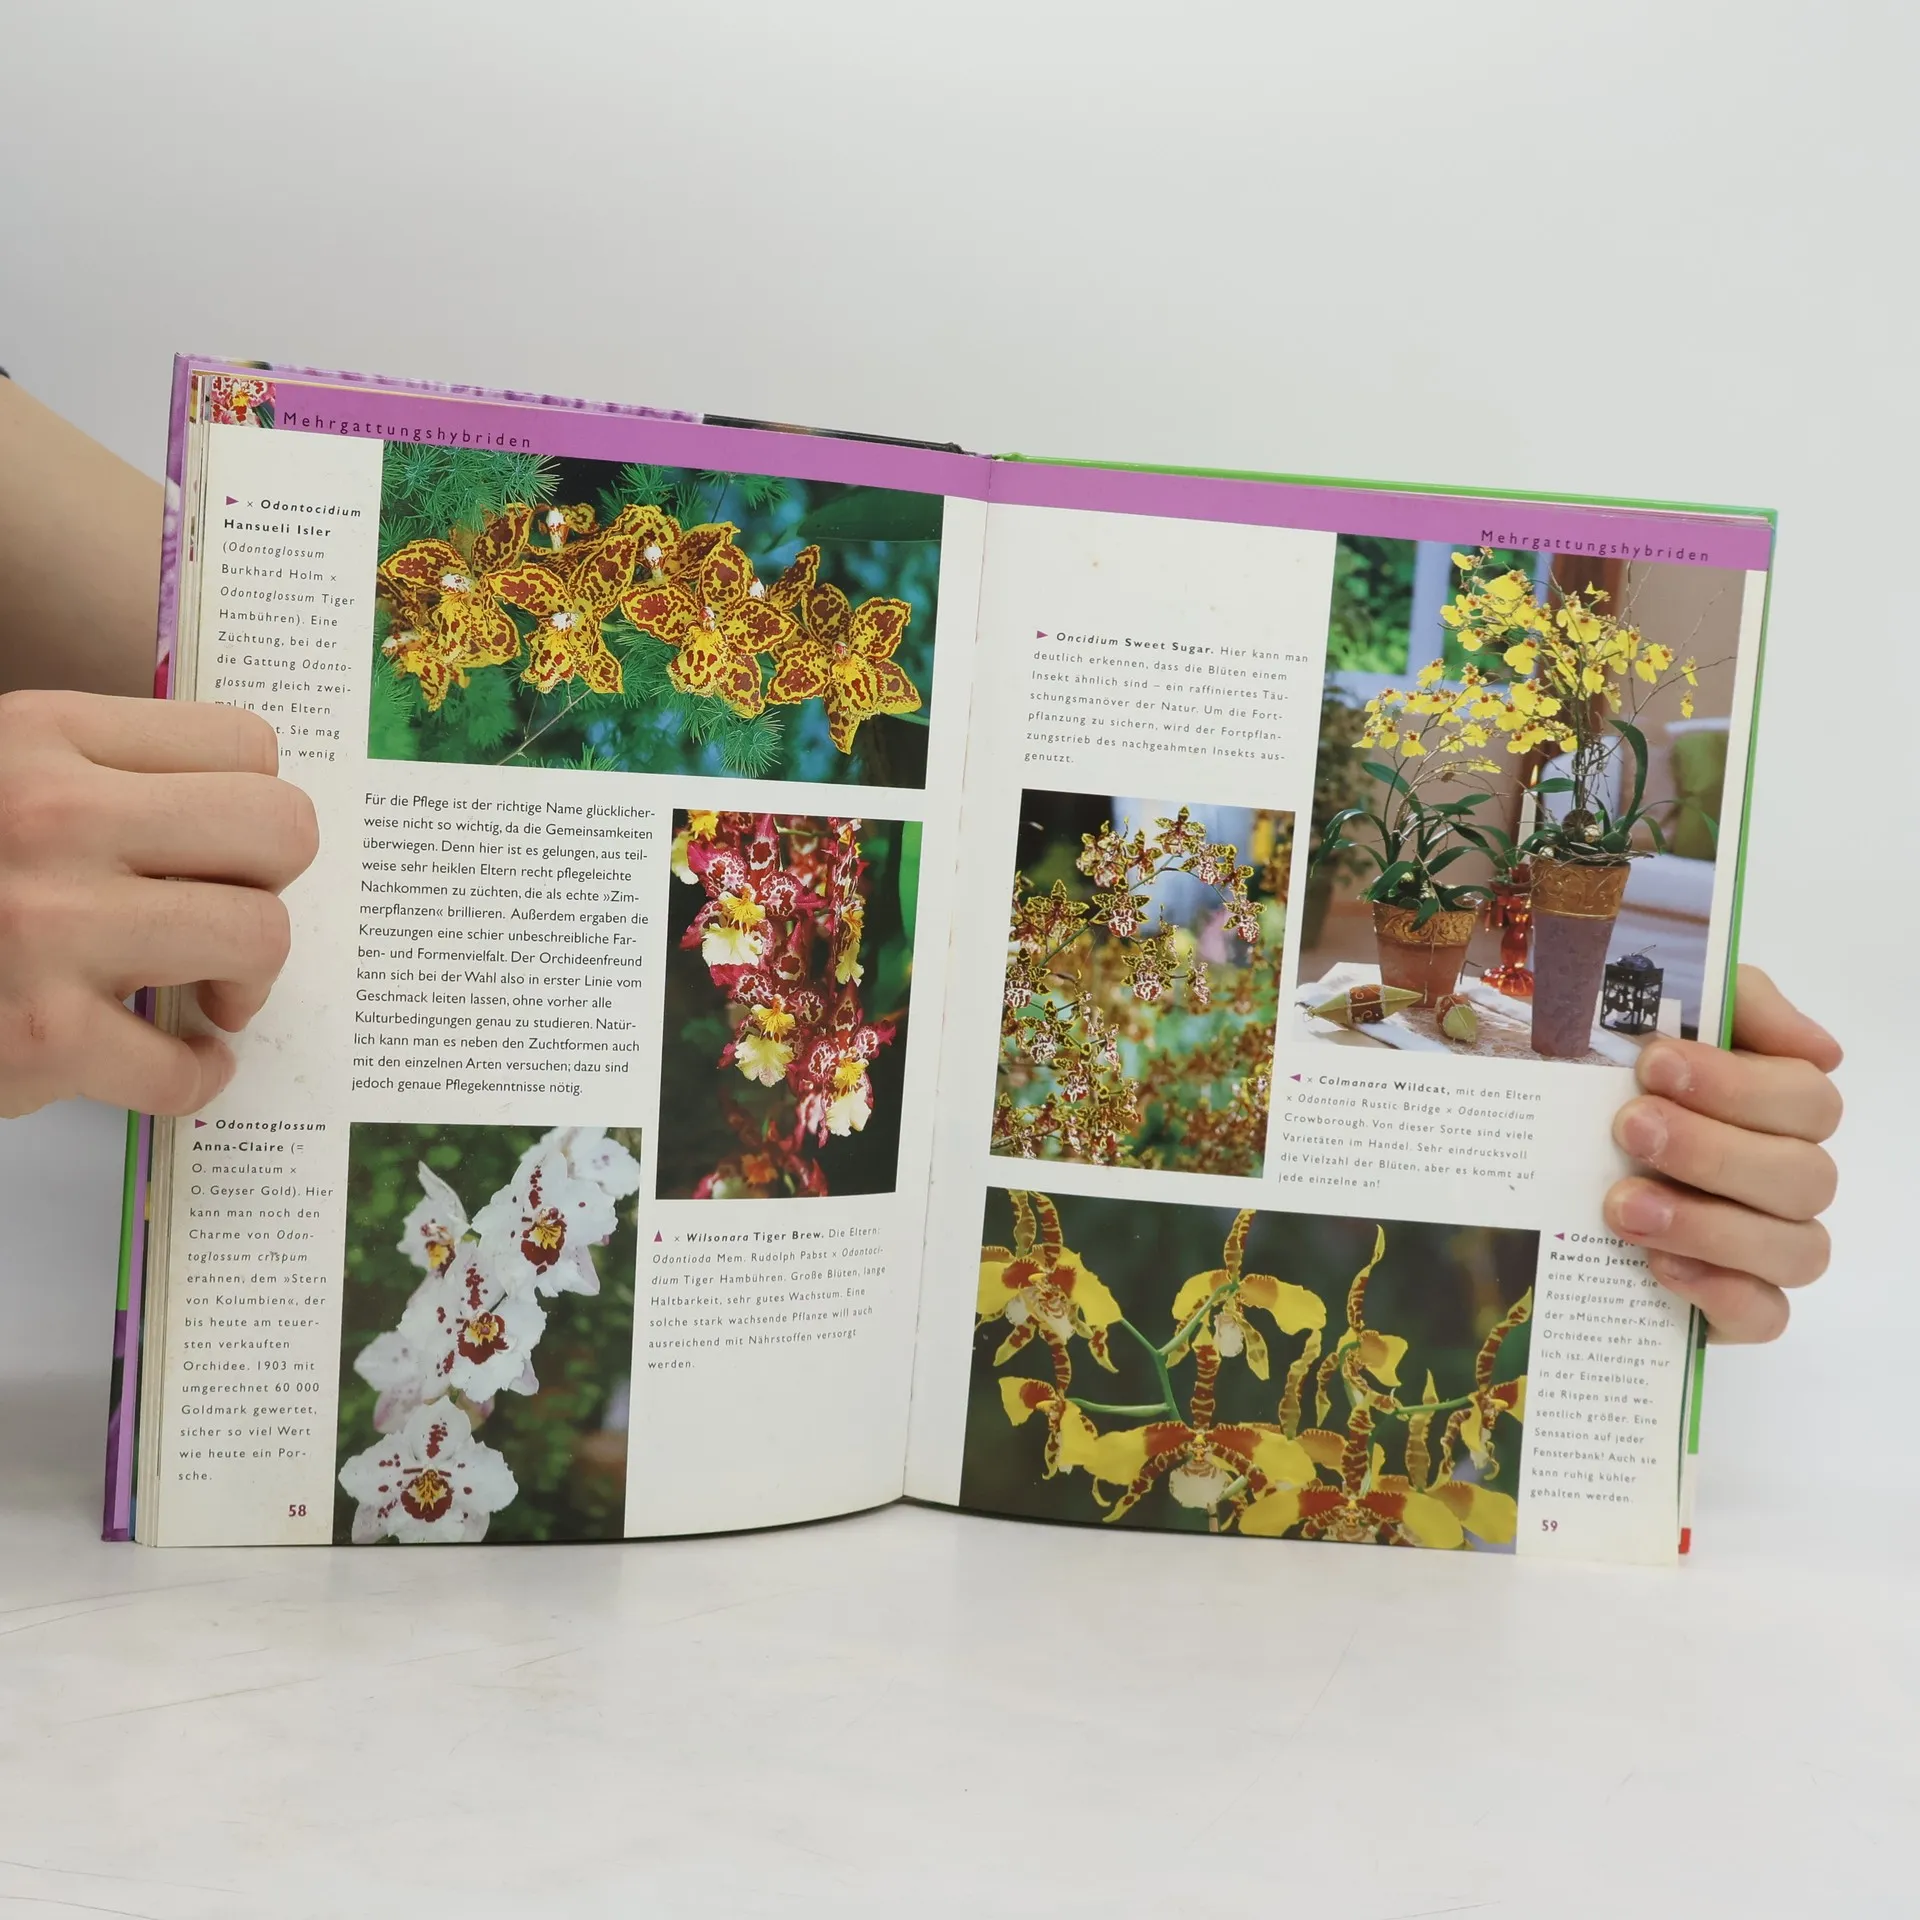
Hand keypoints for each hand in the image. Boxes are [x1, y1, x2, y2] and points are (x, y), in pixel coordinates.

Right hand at [0, 690, 317, 1117]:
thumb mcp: (3, 779)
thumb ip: (104, 778)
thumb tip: (245, 818)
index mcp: (42, 739)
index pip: (247, 744)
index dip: (254, 806)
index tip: (228, 850)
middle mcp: (48, 818)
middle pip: (280, 829)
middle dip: (274, 885)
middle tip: (233, 918)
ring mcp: (43, 928)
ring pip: (259, 937)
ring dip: (249, 981)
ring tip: (211, 994)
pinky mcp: (37, 1036)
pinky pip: (184, 1065)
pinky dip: (193, 1078)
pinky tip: (171, 1062)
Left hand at [1605, 966, 1841, 1342]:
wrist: (1532, 1153)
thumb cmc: (1605, 1075)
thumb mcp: (1646, 1009)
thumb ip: (1732, 1001)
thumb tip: (1818, 1047)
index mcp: (1775, 1107)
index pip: (1806, 1098)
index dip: (1739, 1084)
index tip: (1654, 1064)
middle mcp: (1784, 1176)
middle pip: (1806, 1174)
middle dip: (1714, 1150)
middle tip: (1628, 1130)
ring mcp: (1765, 1245)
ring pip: (1798, 1248)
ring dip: (1711, 1225)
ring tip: (1622, 1206)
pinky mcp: (1734, 1304)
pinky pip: (1767, 1314)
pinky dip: (1722, 1292)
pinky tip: (1658, 1265)